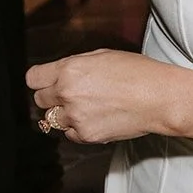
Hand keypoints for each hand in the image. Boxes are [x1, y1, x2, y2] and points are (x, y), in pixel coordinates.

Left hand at [27, 49, 181, 143]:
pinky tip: (96, 118)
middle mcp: (67, 93)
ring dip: (64, 115)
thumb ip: (74, 65)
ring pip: (52, 120)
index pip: (33, 79)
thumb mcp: (101, 56)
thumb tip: (59, 73)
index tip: (45, 82)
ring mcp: (75, 117)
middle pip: (40, 101)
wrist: (159, 98)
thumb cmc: (137, 73)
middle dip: (52, 98)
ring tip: (87, 108)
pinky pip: (70, 134)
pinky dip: (78, 129)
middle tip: (71, 95)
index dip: (40, 80)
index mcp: (69, 69)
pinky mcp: (86, 135)